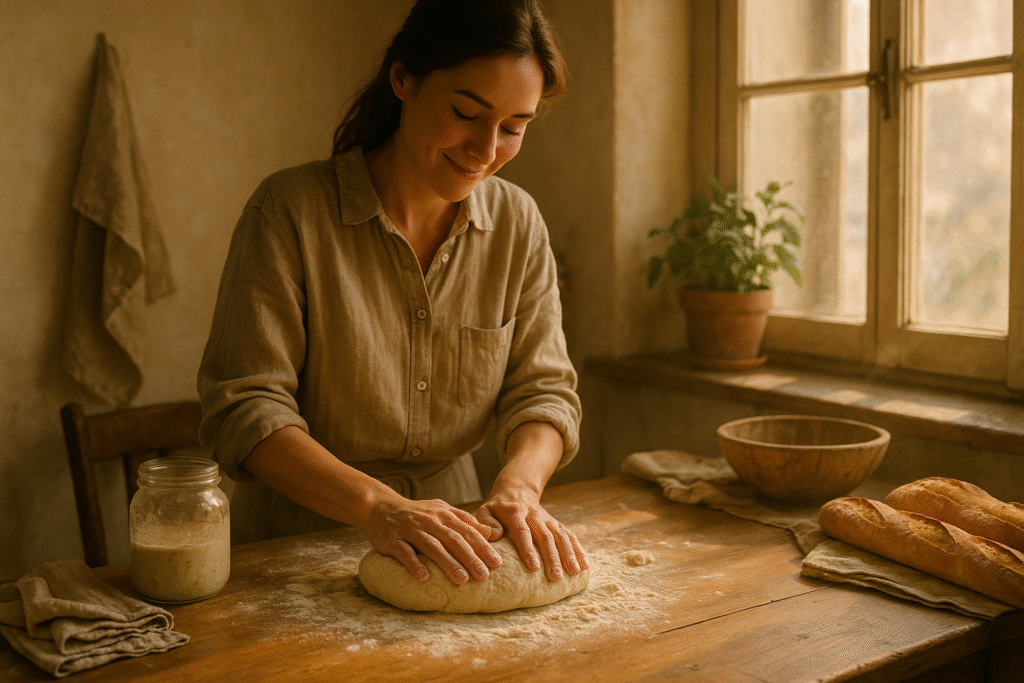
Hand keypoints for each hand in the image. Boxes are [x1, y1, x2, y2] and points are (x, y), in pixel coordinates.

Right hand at [360, 493, 502, 584]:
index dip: (483, 547)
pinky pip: (404, 553)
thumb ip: (465, 521)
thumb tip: (490, 533)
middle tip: (484, 576)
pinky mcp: (392, 540)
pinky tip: (424, 577)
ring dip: (447, 563)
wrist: (380, 507)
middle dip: (470, 558)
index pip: (467, 531)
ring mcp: (410, 530)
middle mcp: (429, 521)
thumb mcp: (442, 511)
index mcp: (443, 514)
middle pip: (453, 539)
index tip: (497, 563)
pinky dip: (414, 564)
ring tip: (462, 580)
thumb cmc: (416, 513)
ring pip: (432, 546)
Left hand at [476, 492, 587, 581]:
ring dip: (569, 555)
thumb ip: (486, 523)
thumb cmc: (497, 509)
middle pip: (545, 536)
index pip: (523, 532)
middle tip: (556, 577)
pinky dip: (579, 550)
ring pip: (561, 536)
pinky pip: (570, 536)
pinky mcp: (556, 524)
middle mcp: (534, 515)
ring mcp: (548, 519)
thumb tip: (494, 536)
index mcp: (515, 513)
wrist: (516, 491)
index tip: (534, 568)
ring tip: (575, 573)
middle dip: (552, 557)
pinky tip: (585, 566)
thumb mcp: (485, 511)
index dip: (528, 550)